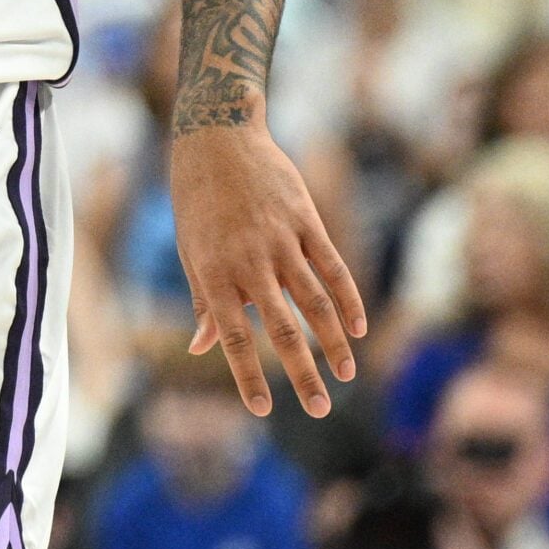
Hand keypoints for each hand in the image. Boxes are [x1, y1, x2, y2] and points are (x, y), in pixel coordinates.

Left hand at [168, 121, 365, 417]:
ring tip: (347, 374)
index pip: (234, 337)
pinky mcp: (305, 221)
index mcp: (214, 273)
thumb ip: (202, 302)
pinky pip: (332, 267)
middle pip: (283, 328)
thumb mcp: (190, 250)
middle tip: (320, 410)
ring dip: (335, 342)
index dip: (248, 376)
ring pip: (315, 302)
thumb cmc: (197, 200)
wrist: (217, 138)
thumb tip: (201, 348)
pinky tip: (358, 327)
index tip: (262, 410)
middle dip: (303, 374)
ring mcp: (280, 240)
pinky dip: (348, 299)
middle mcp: (249, 261)